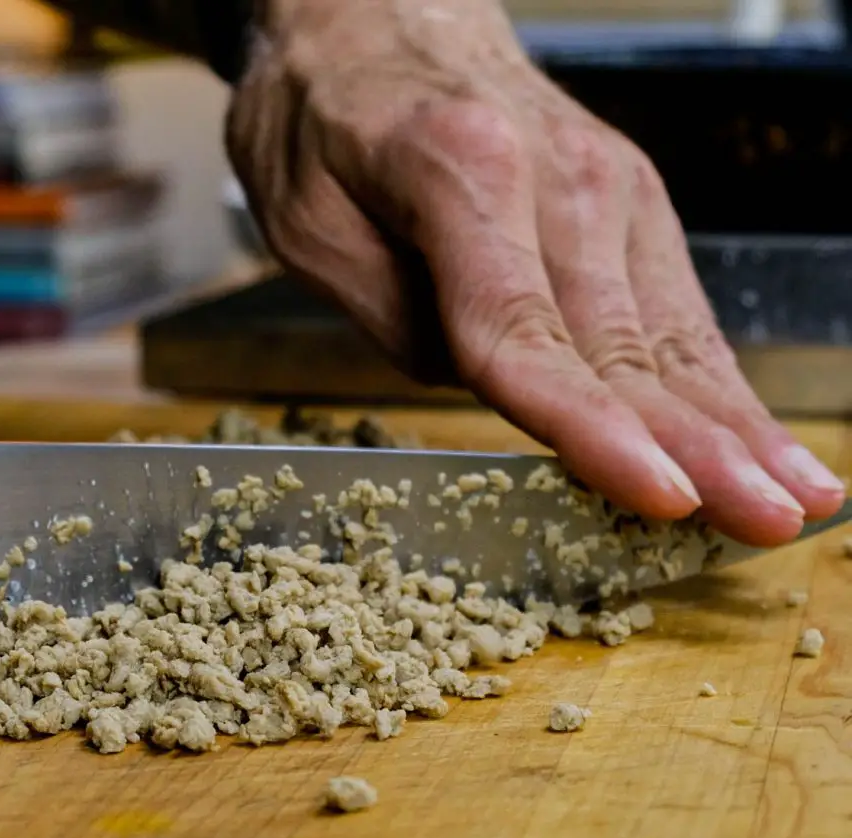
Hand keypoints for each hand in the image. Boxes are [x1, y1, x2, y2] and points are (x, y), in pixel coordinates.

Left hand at [226, 0, 845, 545]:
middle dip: (699, 445)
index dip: (590, 424)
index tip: (656, 492)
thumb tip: (486, 382)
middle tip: (764, 523)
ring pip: (670, 331)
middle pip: (623, 341)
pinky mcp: (628, 203)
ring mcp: (607, 186)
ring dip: (734, 422)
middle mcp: (556, 177)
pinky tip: (759, 431)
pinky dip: (719, 377)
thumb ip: (392, 313)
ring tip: (794, 494)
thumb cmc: (328, 119)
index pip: (523, 328)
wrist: (373, 15)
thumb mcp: (307, 221)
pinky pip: (675, 308)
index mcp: (457, 172)